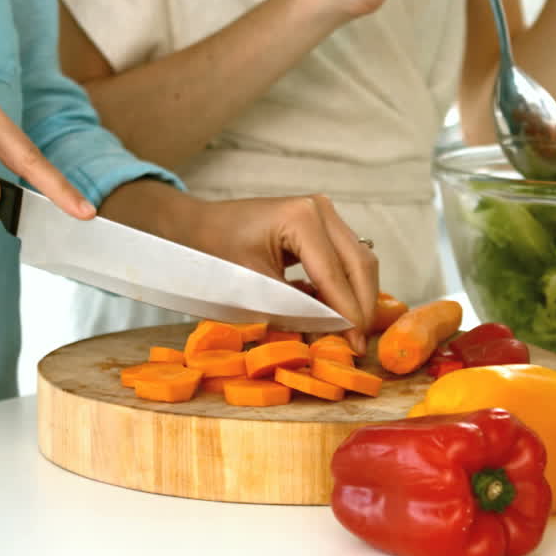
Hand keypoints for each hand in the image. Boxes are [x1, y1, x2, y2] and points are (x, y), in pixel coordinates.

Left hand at [101, 184, 379, 352]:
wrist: (193, 228)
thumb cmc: (212, 253)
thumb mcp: (251, 287)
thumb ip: (292, 310)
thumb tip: (330, 336)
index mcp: (303, 218)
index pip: (335, 274)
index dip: (348, 313)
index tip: (356, 346)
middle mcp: (320, 210)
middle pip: (360, 263)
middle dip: (362, 306)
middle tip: (360, 344)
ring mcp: (323, 215)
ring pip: (357, 261)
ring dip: (357, 297)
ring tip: (351, 333)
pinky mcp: (319, 226)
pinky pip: (343, 260)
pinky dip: (344, 287)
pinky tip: (339, 314)